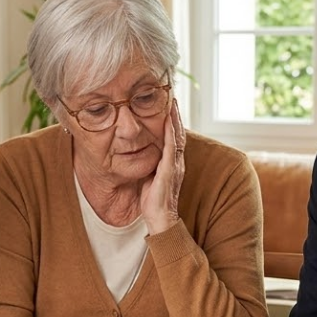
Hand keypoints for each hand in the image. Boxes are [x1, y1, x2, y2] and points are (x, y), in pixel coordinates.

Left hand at [140, 98, 185, 233]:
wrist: (160, 220)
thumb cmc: (154, 201)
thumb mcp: (149, 177)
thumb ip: (149, 164)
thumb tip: (139, 153)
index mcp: (172, 163)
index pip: (173, 137)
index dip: (172, 121)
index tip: (168, 104)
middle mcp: (176, 162)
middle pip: (177, 133)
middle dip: (175, 115)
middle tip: (171, 96)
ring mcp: (175, 167)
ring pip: (176, 138)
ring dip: (174, 120)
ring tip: (172, 103)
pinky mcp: (169, 172)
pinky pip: (170, 149)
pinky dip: (170, 134)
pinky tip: (167, 122)